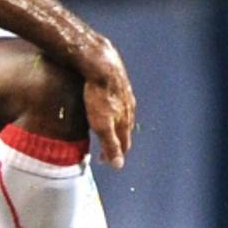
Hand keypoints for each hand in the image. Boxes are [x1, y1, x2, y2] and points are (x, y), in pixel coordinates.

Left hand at [81, 40, 135, 168]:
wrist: (99, 63)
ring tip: (108, 128)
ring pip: (122, 112)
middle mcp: (128, 106)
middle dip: (117, 139)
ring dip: (116, 123)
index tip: (107, 161)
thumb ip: (110, 144)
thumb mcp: (102, 123)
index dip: (116, 153)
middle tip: (107, 147)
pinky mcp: (115, 79)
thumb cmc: (98, 94)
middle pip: (125, 128)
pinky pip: (115, 97)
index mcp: (125, 118)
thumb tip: (118, 165)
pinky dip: (111, 106)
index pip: (125, 142)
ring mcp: (123, 92)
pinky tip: (105, 104)